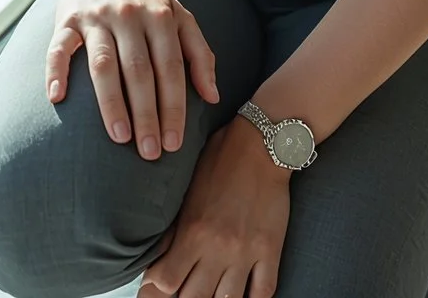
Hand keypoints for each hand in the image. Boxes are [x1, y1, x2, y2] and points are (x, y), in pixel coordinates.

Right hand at [48, 0, 219, 159]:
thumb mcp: (180, 16)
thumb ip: (200, 54)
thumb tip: (212, 97)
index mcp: (160, 16)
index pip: (170, 69)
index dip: (174, 107)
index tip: (174, 143)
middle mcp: (129, 16)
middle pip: (139, 72)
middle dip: (147, 114)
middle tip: (150, 152)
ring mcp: (96, 17)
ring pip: (103, 64)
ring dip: (111, 103)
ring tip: (119, 138)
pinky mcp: (66, 20)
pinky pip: (58, 48)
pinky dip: (56, 71)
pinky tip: (57, 98)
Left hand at [142, 120, 290, 296]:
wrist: (261, 145)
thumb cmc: (219, 163)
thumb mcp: (187, 195)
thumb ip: (174, 233)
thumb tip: (156, 262)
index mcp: (192, 231)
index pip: (165, 283)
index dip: (158, 289)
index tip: (159, 285)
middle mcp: (218, 247)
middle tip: (188, 289)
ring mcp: (246, 252)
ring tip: (214, 292)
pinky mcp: (270, 250)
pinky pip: (263, 292)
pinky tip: (245, 293)